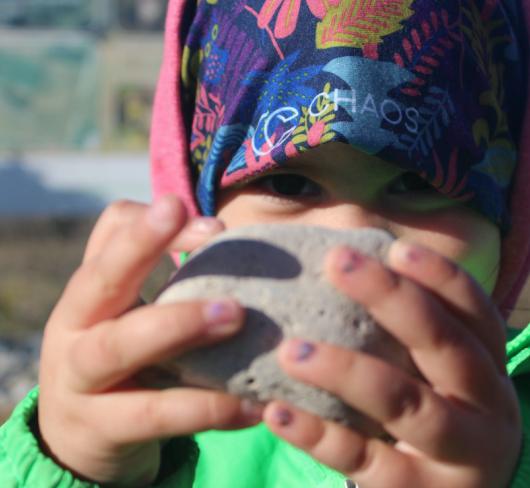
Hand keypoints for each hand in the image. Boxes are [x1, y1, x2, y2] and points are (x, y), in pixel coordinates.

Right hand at [38, 196, 260, 485]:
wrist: (71, 436)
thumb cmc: (116, 357)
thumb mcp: (123, 314)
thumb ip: (158, 279)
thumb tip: (226, 243)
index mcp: (89, 291)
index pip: (110, 233)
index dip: (154, 221)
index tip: (216, 224)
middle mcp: (75, 327)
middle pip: (101, 277)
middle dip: (147, 246)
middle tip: (216, 233)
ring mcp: (79, 380)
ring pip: (119, 345)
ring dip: (180, 324)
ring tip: (236, 315)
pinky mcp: (100, 429)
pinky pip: (155, 416)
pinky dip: (206, 408)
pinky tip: (251, 403)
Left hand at [263, 241, 520, 487]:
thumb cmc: (427, 410)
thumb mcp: (428, 371)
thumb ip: (398, 329)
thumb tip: (335, 265)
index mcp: (485, 364)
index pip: (473, 309)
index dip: (439, 275)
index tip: (394, 247)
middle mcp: (486, 407)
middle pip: (446, 344)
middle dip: (393, 299)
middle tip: (338, 263)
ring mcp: (458, 458)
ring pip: (405, 404)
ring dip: (346, 371)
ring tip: (290, 351)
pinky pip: (364, 461)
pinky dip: (319, 435)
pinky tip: (276, 412)